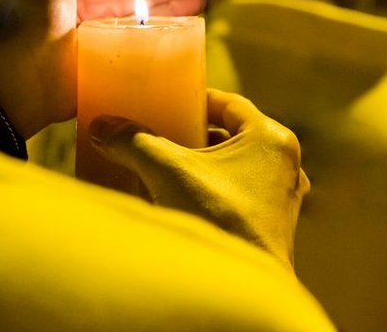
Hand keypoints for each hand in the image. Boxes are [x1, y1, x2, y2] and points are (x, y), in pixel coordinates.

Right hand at [88, 89, 310, 270]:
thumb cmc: (219, 220)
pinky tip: (182, 199)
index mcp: (271, 139)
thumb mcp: (169, 171)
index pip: (229, 103)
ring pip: (235, 167)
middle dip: (193, 135)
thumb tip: (101, 125)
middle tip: (160, 133)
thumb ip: (135, 142)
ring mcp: (281, 198)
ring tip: (165, 166)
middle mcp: (285, 164)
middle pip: (231, 136)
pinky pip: (238, 194)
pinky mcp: (271, 225)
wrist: (240, 287)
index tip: (167, 100)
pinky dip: (211, 190)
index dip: (195, 99)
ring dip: (201, 165)